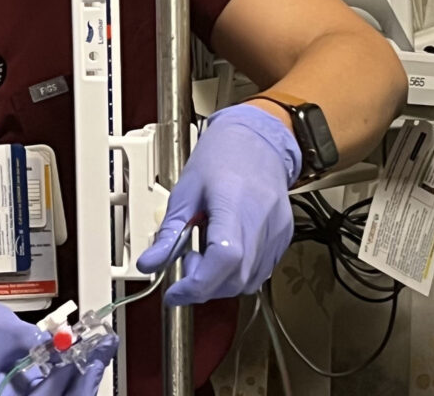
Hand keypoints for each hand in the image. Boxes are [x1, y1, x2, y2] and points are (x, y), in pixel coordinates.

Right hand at [0, 299, 116, 394]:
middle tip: (100, 353)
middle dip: (82, 382)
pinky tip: (92, 352)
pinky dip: (77, 372)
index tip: (82, 362)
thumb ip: (31, 339)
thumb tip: (64, 343)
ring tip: (103, 347)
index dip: (60, 387)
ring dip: (84, 375)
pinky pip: (61, 390)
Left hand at [137, 104, 300, 304]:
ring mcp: (276, 232)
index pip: (224, 257)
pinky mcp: (283, 239)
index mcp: (233, 203)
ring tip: (204, 252)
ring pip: (249, 281)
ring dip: (221, 282)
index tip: (175, 292)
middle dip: (205, 285)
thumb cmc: (221, 159)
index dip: (198, 283)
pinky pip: (261, 271)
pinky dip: (238, 273)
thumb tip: (150, 264)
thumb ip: (169, 232)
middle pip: (236, 277)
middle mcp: (260, 220)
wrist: (256, 141)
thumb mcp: (185, 192)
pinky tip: (224, 251)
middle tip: (186, 264)